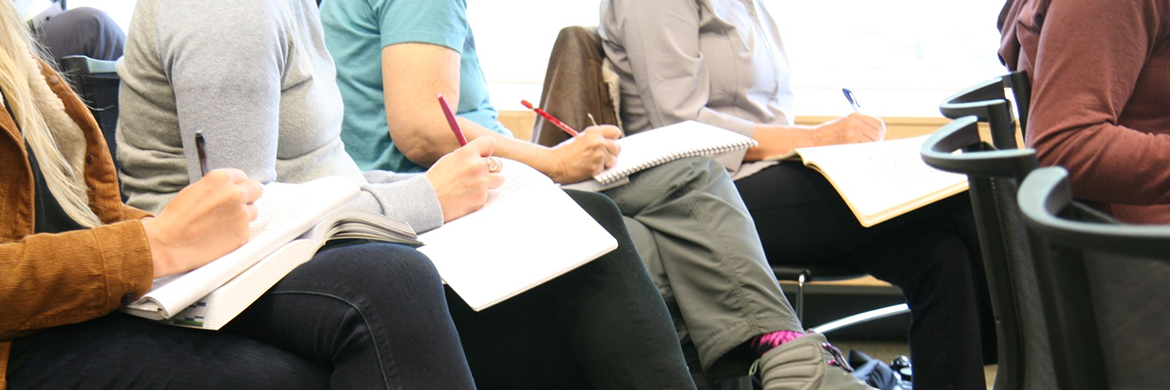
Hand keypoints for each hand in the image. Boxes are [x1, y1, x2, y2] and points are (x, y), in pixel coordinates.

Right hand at [142, 169, 262, 277]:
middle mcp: (234, 193)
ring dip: (242, 216)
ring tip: (222, 224)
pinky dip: (237, 233)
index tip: (234, 192)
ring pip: (253, 211)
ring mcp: (241, 214)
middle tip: (237, 206)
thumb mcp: (195, 190)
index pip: (242, 176)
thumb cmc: (177, 218)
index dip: (237, 186)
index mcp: (220, 179)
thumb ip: (217, 187)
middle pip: (256, 189)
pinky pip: (246, 230)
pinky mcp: (243, 233)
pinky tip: (220, 237)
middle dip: (249, 196)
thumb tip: (231, 188)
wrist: (168, 243)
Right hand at [426, 137, 505, 221]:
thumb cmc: (436, 179)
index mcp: (467, 153)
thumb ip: (467, 156)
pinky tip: (466, 197)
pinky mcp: (482, 198)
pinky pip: (488, 194)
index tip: (483, 155)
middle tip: (481, 173)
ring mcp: (481, 183)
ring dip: (491, 181)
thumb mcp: (450, 159)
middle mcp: (477, 166)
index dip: (486, 149)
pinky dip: (480, 196)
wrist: (427, 200)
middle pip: (499, 162)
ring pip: (499, 179)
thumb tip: (482, 155)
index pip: (489, 142)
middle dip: (492, 167)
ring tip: (476, 185)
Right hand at [546, 125, 621, 182]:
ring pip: (613, 160)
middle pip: (617, 147)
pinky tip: (589, 167)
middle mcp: (598, 142)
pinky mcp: (596, 168)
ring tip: (593, 162)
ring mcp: (598, 155)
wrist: (555, 163)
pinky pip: (605, 169)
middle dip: (611, 152)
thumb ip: (597, 138)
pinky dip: (599, 170)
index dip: (613, 138)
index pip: (616, 132)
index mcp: (594, 132)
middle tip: (601, 155)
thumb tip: (612, 143)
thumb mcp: (582, 138)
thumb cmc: (566, 151)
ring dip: (606, 163)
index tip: (610, 142)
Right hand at [810, 113, 885, 146]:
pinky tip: (854, 151)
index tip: (877, 137)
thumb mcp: (845, 123)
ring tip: (860, 148)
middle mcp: (855, 123)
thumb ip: (860, 126)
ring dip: (869, 147)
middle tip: (871, 146)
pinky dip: (861, 152)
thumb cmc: (830, 133)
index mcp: (855, 116)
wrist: (814, 139)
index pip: (879, 124)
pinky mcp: (848, 143)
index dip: (880, 132)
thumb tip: (878, 135)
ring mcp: (852, 134)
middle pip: (878, 134)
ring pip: (872, 143)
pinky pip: (863, 149)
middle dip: (876, 141)